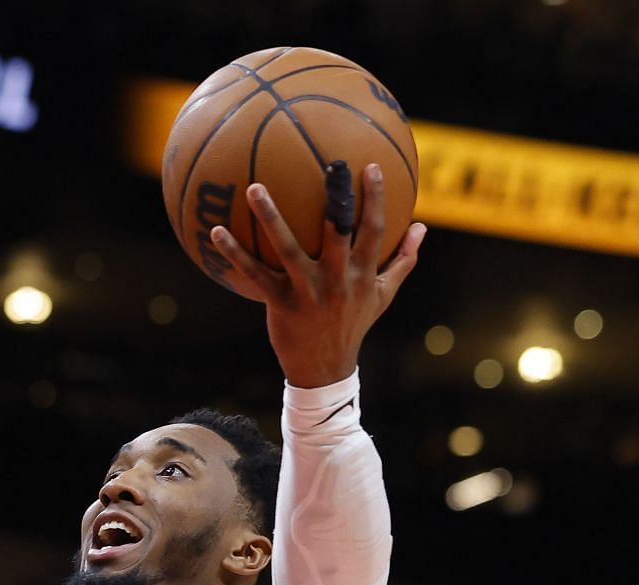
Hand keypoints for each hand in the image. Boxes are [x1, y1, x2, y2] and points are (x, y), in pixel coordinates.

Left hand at [209, 162, 425, 387]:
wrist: (325, 368)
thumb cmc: (354, 324)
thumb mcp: (383, 295)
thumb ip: (403, 260)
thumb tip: (422, 227)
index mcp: (363, 274)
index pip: (373, 230)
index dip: (375, 198)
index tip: (369, 166)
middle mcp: (337, 279)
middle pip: (338, 231)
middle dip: (336, 197)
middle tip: (329, 163)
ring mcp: (307, 290)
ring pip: (288, 247)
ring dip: (270, 216)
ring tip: (254, 187)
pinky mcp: (280, 302)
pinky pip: (255, 273)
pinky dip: (235, 253)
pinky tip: (216, 231)